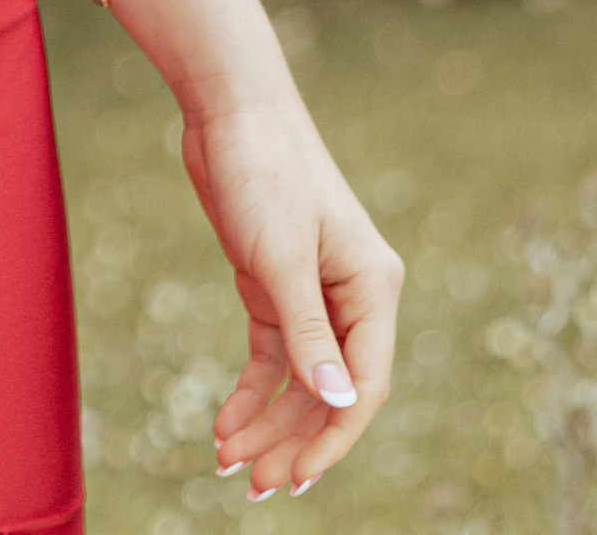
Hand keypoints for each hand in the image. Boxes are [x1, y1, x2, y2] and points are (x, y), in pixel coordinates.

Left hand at [182, 94, 402, 498]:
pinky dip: (251, 390)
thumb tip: (339, 406)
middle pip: (329, 392)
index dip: (333, 438)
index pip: (363, 386)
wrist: (229, 108)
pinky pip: (271, 354)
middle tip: (253, 487)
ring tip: (228, 463)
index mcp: (372, 289)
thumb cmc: (264, 170)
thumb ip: (309, 333)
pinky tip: (224, 423)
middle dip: (294, 441)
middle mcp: (350, 297)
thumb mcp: (281, 256)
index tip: (296, 480)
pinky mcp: (273, 283)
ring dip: (268, 424)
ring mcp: (311, 292)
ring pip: (298, 380)